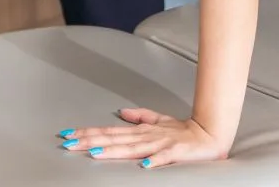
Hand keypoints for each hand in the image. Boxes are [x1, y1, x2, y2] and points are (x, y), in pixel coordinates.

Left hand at [58, 108, 229, 168]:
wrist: (210, 134)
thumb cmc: (184, 131)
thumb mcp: (159, 120)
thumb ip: (140, 116)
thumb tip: (121, 112)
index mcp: (140, 130)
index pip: (108, 131)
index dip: (87, 132)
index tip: (67, 134)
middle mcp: (146, 136)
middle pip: (113, 138)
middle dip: (89, 141)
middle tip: (68, 143)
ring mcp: (160, 144)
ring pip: (132, 148)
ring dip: (113, 150)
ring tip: (94, 153)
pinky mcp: (176, 152)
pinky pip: (164, 158)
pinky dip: (154, 161)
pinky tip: (143, 166)